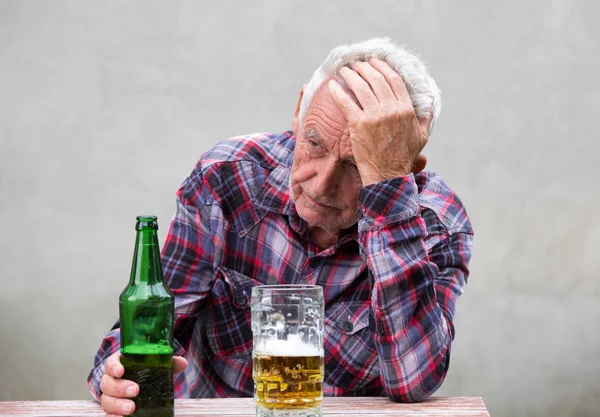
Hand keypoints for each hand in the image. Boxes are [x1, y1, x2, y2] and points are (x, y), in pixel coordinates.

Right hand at [100, 351, 187, 415]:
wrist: (139, 382)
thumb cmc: (145, 370)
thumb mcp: (156, 364)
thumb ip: (168, 362)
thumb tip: (183, 363)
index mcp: (119, 364)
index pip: (110, 363)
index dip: (114, 367)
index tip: (121, 371)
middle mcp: (111, 379)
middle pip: (107, 383)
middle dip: (120, 388)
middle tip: (135, 390)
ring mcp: (110, 395)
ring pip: (106, 400)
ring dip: (117, 405)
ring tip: (131, 408)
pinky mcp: (111, 409)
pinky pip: (108, 414)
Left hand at [328, 58, 431, 185]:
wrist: (388, 175)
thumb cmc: (403, 158)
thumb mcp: (421, 136)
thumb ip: (426, 117)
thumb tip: (430, 103)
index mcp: (406, 109)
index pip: (394, 80)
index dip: (382, 67)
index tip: (373, 61)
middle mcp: (391, 109)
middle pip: (376, 79)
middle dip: (364, 67)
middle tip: (356, 64)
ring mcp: (374, 116)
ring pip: (361, 87)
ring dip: (351, 75)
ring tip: (345, 70)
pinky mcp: (359, 125)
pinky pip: (346, 102)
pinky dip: (338, 91)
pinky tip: (333, 85)